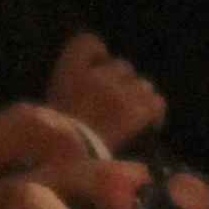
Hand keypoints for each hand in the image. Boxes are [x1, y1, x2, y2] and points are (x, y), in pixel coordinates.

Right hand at [50, 35, 166, 149]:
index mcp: (70, 73)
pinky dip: (153, 115)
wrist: (77, 165)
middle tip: (115, 107)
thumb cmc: (60, 141)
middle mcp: (96, 77)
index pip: (89, 42)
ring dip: (138, 99)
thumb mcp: (52, 108)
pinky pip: (156, 103)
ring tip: (130, 120)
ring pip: (142, 85)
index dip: (98, 53)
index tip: (99, 66)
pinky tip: (146, 128)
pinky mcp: (140, 111)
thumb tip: (95, 72)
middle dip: (121, 84)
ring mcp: (120, 93)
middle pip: (123, 67)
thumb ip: (72, 86)